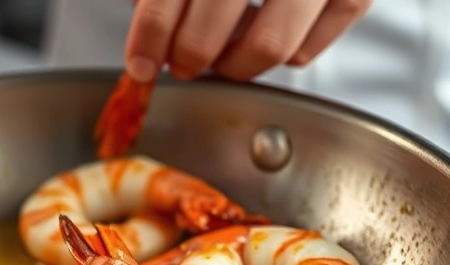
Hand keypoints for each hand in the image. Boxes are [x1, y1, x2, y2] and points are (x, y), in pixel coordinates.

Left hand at [124, 0, 371, 81]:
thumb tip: (143, 13)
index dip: (150, 34)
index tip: (140, 63)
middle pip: (213, 25)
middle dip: (190, 56)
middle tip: (183, 62)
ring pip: (270, 47)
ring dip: (236, 65)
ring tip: (225, 55)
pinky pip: (309, 48)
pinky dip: (286, 54)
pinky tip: (269, 33)